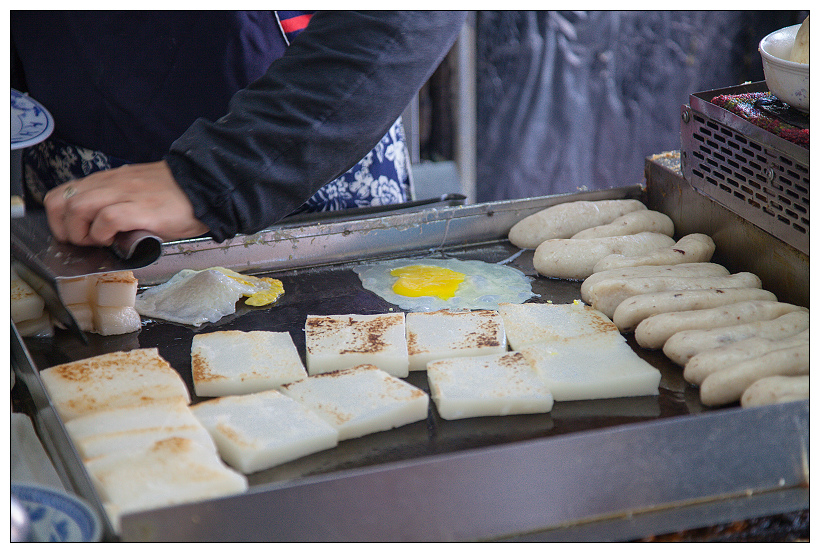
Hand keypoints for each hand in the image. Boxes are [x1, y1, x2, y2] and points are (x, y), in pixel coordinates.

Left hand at [43, 161, 209, 246]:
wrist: (206, 188)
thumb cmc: (175, 196)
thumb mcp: (137, 191)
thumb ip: (116, 201)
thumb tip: (100, 225)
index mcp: (109, 180)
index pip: (63, 193)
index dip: (60, 218)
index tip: (76, 233)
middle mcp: (112, 183)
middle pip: (63, 201)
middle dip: (66, 229)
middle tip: (86, 241)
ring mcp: (126, 194)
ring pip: (79, 207)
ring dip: (82, 232)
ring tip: (100, 242)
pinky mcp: (142, 208)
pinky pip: (107, 219)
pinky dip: (103, 234)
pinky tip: (116, 241)